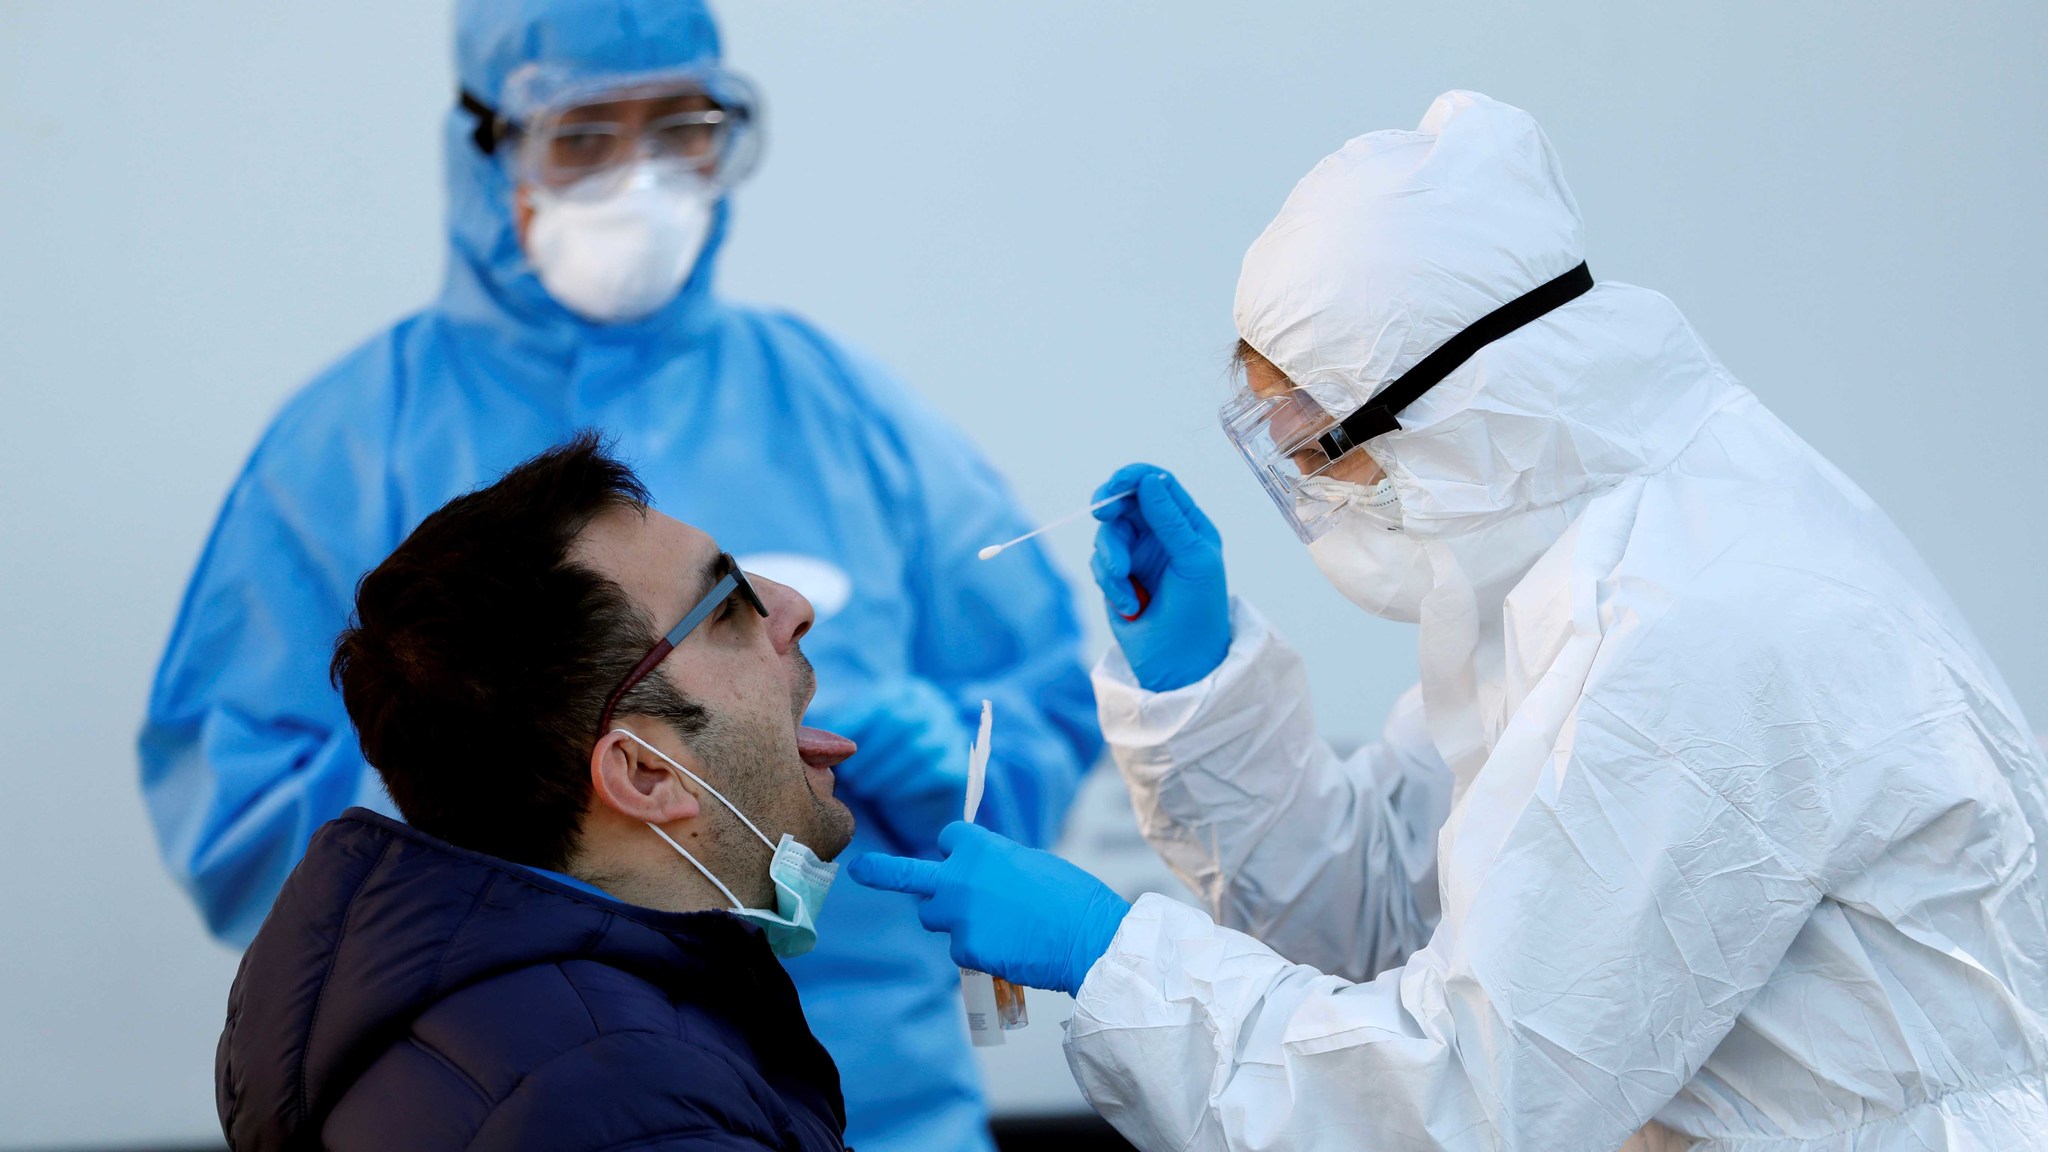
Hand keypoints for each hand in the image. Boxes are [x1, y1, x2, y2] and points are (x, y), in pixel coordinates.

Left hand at [819, 679, 968, 854]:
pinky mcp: (959, 763)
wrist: (924, 788)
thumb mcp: (862, 736)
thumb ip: (836, 732)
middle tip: (848, 777)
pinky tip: (888, 795)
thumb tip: (803, 740)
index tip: (829, 749)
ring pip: (920, 748)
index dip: (852, 725)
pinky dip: (908, 784)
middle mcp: (934, 705)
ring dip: (886, 771)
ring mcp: (951, 732)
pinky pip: (936, 771)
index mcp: (906, 691)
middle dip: (870, 752)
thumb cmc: (879, 757)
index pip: (880, 702)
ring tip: (863, 788)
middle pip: (902, 722)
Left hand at [848, 822, 1131, 993]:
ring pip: (933, 917)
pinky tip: (1009, 949)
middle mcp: (960, 878)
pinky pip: (960, 949)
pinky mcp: (965, 949)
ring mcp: (959, 915)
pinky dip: (979, 951)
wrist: (1087, 936)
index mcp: (981, 848)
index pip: (946, 839)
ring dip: (951, 920)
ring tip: (992, 927)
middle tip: (859, 869)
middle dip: (882, 872)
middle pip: (911, 877)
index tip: (955, 858)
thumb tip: (983, 879)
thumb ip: (996, 866)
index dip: (953, 851)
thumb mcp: (1032, 864)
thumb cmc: (1071, 897)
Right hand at [1090, 464, 1229, 691]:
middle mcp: (1161, 536)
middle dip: (1112, 511)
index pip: (1158, 485)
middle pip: (1125, 504)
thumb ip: (1169, 519)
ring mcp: (1137, 557)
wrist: (1179, 664)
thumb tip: (1148, 480)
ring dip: (1112, 557)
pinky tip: (1131, 605)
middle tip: (1103, 515)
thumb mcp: (1192, 559)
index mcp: (1187, 525)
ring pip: (1108, 535)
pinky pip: (1099, 564)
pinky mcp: (1117, 580)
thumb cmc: (1198, 612)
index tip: (1114, 487)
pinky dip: (1111, 583)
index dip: (1133, 478)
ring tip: (1124, 581)